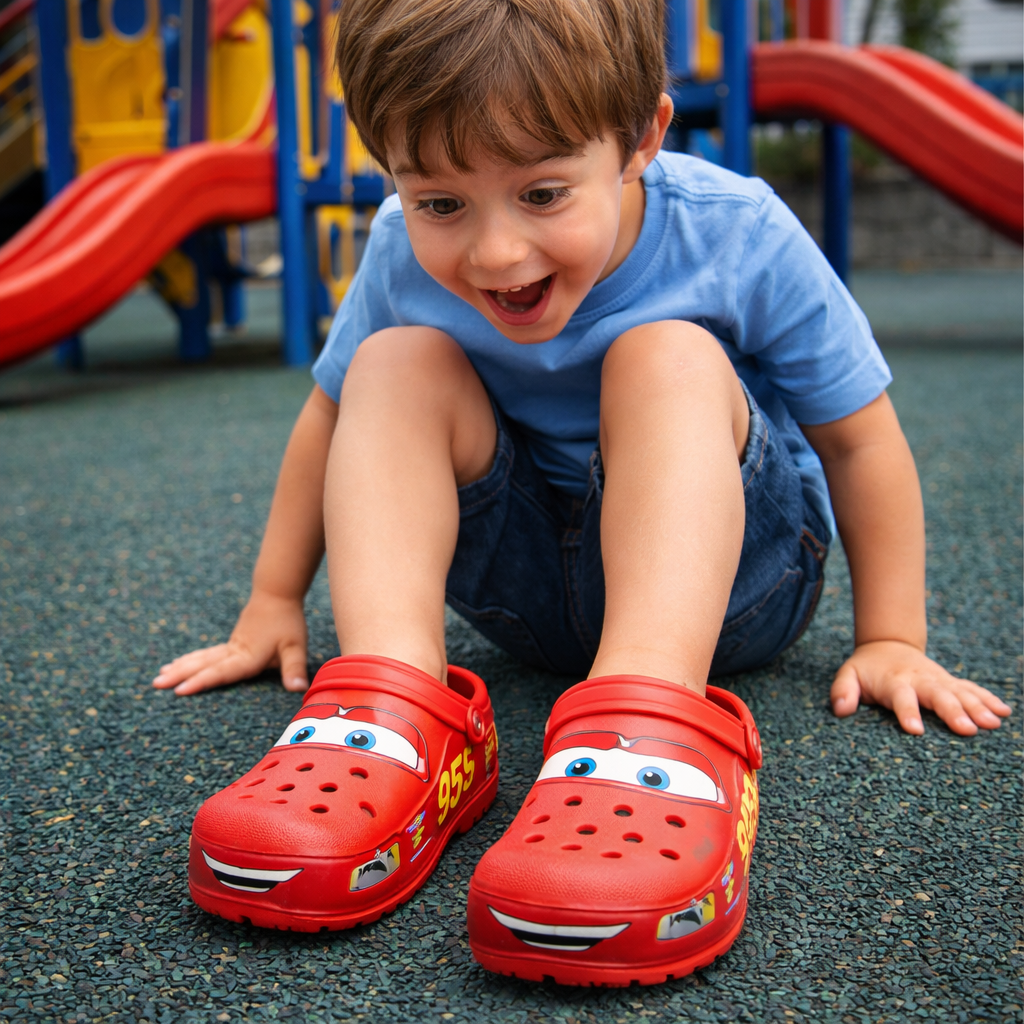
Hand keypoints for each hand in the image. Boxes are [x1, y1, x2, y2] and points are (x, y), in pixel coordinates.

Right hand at [152, 591, 310, 695]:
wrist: (277, 593)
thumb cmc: (287, 621)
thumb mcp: (296, 647)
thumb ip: (294, 669)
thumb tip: (300, 690)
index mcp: (248, 656)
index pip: (222, 672)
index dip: (202, 682)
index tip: (180, 690)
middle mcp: (234, 651)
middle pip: (203, 665)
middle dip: (180, 676)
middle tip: (156, 684)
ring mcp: (230, 646)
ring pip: (201, 658)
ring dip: (180, 667)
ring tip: (159, 676)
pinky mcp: (230, 643)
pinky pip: (206, 654)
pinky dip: (189, 660)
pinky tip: (177, 664)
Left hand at [831, 640, 1011, 734]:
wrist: (887, 645)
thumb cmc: (866, 669)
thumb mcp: (847, 675)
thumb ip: (843, 691)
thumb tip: (840, 710)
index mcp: (894, 681)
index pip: (900, 697)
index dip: (907, 712)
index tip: (915, 730)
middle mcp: (919, 680)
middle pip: (937, 695)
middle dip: (952, 711)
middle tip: (967, 730)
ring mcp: (938, 680)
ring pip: (960, 692)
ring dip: (977, 707)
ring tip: (993, 723)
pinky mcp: (950, 682)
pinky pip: (972, 690)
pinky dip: (988, 699)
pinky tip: (1004, 712)